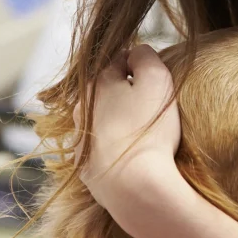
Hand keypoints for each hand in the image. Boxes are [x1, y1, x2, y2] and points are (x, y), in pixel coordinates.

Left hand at [73, 44, 181, 216]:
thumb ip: (145, 56)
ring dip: (118, 123)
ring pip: (101, 122)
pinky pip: (101, 152)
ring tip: (143, 136)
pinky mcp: (86, 169)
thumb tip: (136, 51)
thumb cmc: (148, 130)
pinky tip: (132, 158)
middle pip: (107, 93)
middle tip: (152, 108)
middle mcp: (81, 110)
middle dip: (126, 95)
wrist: (133, 186)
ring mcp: (80, 141)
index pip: (120, 61)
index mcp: (97, 84)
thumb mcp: (156, 79)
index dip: (140, 67)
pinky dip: (114, 150)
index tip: (157, 80)